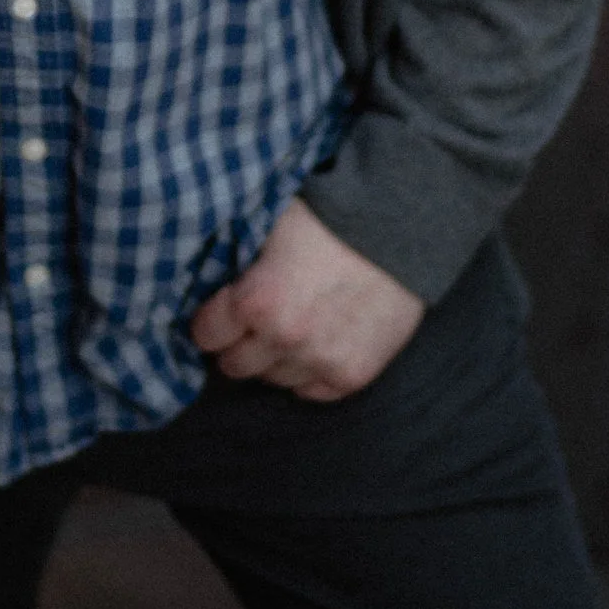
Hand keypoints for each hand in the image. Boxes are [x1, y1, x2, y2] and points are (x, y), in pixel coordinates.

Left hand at [188, 197, 424, 403]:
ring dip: (275, 359)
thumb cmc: (331, 216)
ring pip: (272, 380)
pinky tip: (317, 344)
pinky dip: (309, 373)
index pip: (206, 335)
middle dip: (238, 342)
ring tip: (293, 327)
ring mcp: (320, 360)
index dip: (212, 319)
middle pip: (234, 365)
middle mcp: (285, 338)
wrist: (402, 227)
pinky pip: (312, 392)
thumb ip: (237, 260)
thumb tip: (210, 276)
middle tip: (255, 323)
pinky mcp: (353, 375)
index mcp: (256, 301)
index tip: (222, 311)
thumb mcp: (270, 224)